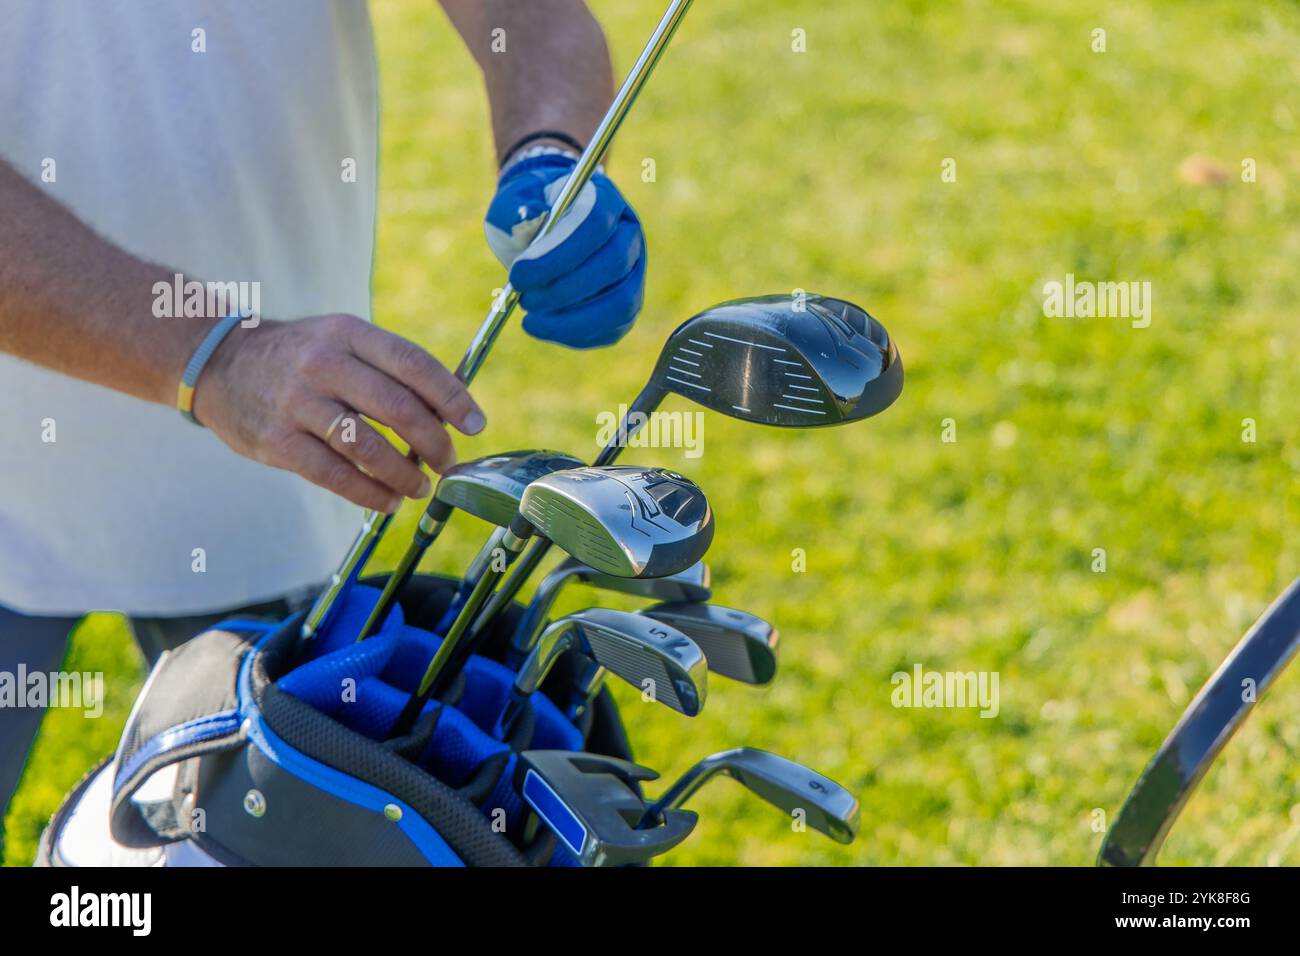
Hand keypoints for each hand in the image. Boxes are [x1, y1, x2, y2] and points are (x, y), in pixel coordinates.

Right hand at [192, 314, 484, 511]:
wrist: (220, 363)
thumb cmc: (301, 358)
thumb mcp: (342, 341)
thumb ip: (390, 370)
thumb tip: (451, 412)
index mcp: (349, 333)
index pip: (412, 364)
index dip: (451, 397)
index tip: (475, 424)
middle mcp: (322, 363)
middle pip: (397, 408)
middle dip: (433, 443)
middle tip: (448, 463)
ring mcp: (296, 403)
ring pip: (367, 447)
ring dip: (404, 475)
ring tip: (420, 487)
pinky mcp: (276, 441)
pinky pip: (334, 475)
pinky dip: (370, 494)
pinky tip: (388, 501)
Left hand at [485, 153, 644, 348]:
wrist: (541, 229)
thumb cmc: (528, 215)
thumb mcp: (513, 201)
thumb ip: (517, 208)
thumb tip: (526, 217)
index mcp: (604, 198)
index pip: (595, 223)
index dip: (558, 254)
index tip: (518, 276)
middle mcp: (629, 235)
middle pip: (613, 265)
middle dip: (564, 290)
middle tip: (524, 301)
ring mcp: (634, 272)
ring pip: (620, 304)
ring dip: (573, 320)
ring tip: (532, 320)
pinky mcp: (627, 305)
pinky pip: (613, 330)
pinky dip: (577, 335)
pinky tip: (545, 327)